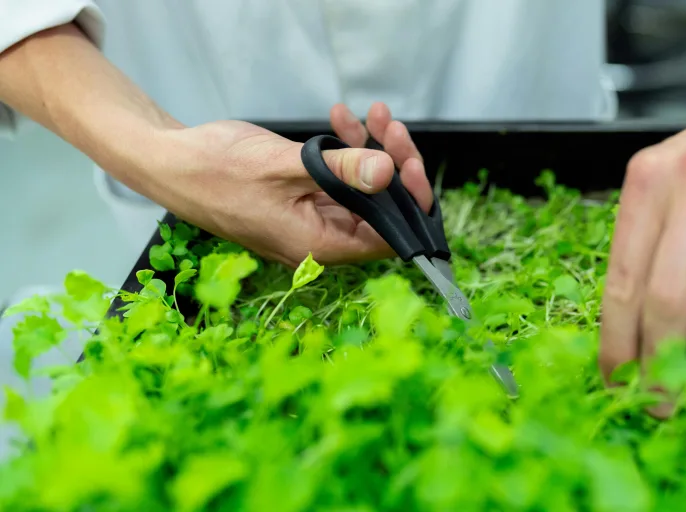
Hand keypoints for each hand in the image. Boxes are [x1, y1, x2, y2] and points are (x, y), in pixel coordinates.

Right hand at [139, 102, 430, 266]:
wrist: (170, 161)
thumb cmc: (215, 171)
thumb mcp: (285, 165)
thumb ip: (341, 171)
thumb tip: (388, 173)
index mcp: (319, 245)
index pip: (389, 237)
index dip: (408, 202)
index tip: (409, 163)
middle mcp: (320, 239)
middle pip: (380, 210)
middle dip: (392, 164)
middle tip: (390, 127)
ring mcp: (311, 219)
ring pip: (362, 190)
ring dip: (371, 151)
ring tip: (371, 114)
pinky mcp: (302, 199)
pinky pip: (338, 179)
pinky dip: (345, 151)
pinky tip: (341, 119)